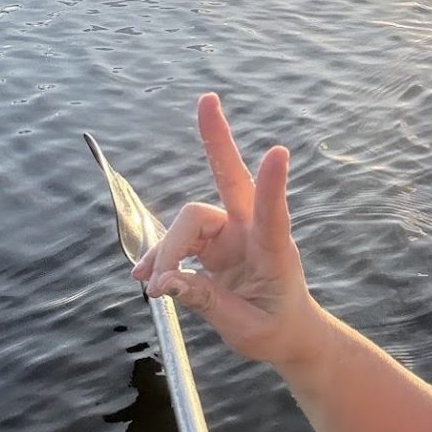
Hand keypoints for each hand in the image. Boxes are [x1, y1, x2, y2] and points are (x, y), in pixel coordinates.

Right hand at [133, 93, 318, 364]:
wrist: (285, 332)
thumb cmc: (274, 328)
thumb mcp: (244, 327)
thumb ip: (205, 302)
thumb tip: (162, 282)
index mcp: (275, 251)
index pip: (274, 215)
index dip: (273, 185)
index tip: (278, 152)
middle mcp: (252, 230)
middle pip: (230, 179)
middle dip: (217, 139)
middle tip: (207, 99)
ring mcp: (231, 231)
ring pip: (188, 221)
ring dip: (165, 248)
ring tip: (151, 286)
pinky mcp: (212, 240)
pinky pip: (178, 238)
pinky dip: (159, 256)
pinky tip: (146, 276)